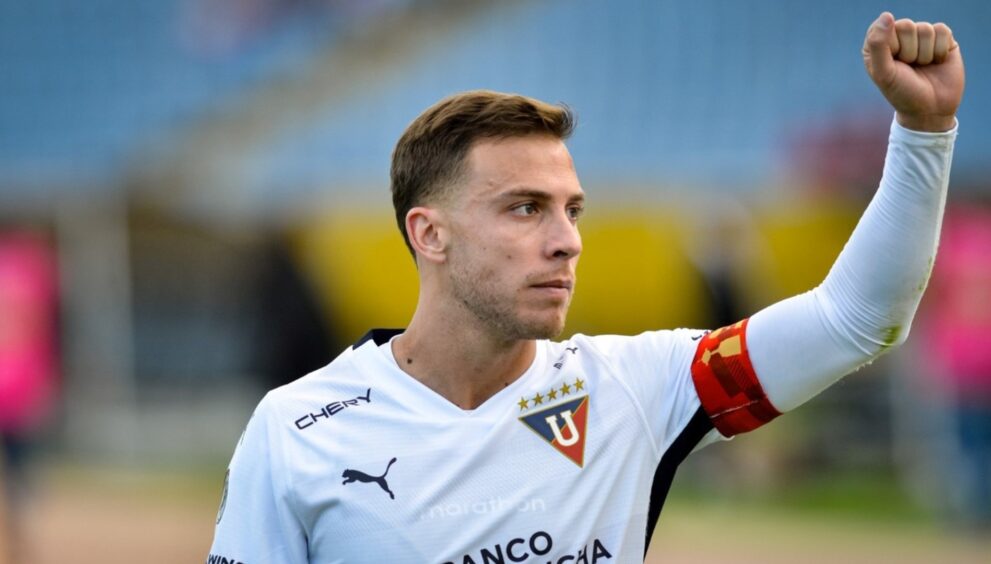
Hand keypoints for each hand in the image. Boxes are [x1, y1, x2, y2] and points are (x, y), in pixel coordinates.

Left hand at [862, 12, 964, 131]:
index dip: (891, 48)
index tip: (894, 64)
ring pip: (925, 29)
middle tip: (910, 67)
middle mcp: (899, 37)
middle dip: (909, 52)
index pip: (884, 27)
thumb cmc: (902, 93)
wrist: (931, 109)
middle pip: (906, 26)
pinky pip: (942, 31)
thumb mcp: (884, 73)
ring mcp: (921, 37)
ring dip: (924, 54)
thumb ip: (878, 45)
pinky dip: (939, 51)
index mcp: (879, 43)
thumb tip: (887, 15)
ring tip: (922, 66)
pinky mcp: (942, 38)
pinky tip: (936, 62)